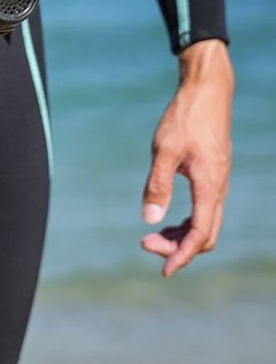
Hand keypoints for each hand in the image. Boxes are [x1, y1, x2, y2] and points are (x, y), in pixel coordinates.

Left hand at [141, 39, 232, 275]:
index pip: (199, 234)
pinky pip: (204, 209)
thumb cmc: (184, 118)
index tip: (164, 270)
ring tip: (151, 236)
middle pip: (205, 234)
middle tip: (144, 244)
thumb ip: (157, 185)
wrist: (207, 92)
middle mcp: (218, 189)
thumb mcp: (164, 151)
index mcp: (209, 186)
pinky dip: (186, 220)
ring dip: (181, 235)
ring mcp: (218, 182)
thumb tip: (150, 220)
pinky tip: (166, 217)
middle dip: (177, 247)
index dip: (182, 255)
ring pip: (206, 223)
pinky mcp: (213, 175)